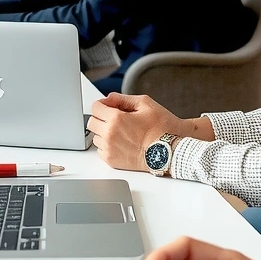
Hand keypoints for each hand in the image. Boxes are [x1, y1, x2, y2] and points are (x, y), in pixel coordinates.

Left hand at [89, 93, 206, 171]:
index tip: (109, 107)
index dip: (103, 104)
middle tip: (115, 119)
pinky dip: (108, 145)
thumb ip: (123, 99)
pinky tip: (122, 142)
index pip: (95, 108)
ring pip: (95, 136)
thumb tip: (109, 98)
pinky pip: (100, 150)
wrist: (168, 151)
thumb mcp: (145, 104)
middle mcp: (109, 134)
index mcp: (116, 119)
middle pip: (92, 122)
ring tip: (122, 132)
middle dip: (101, 118)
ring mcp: (109, 149)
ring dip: (104, 132)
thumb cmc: (161, 128)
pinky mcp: (112, 161)